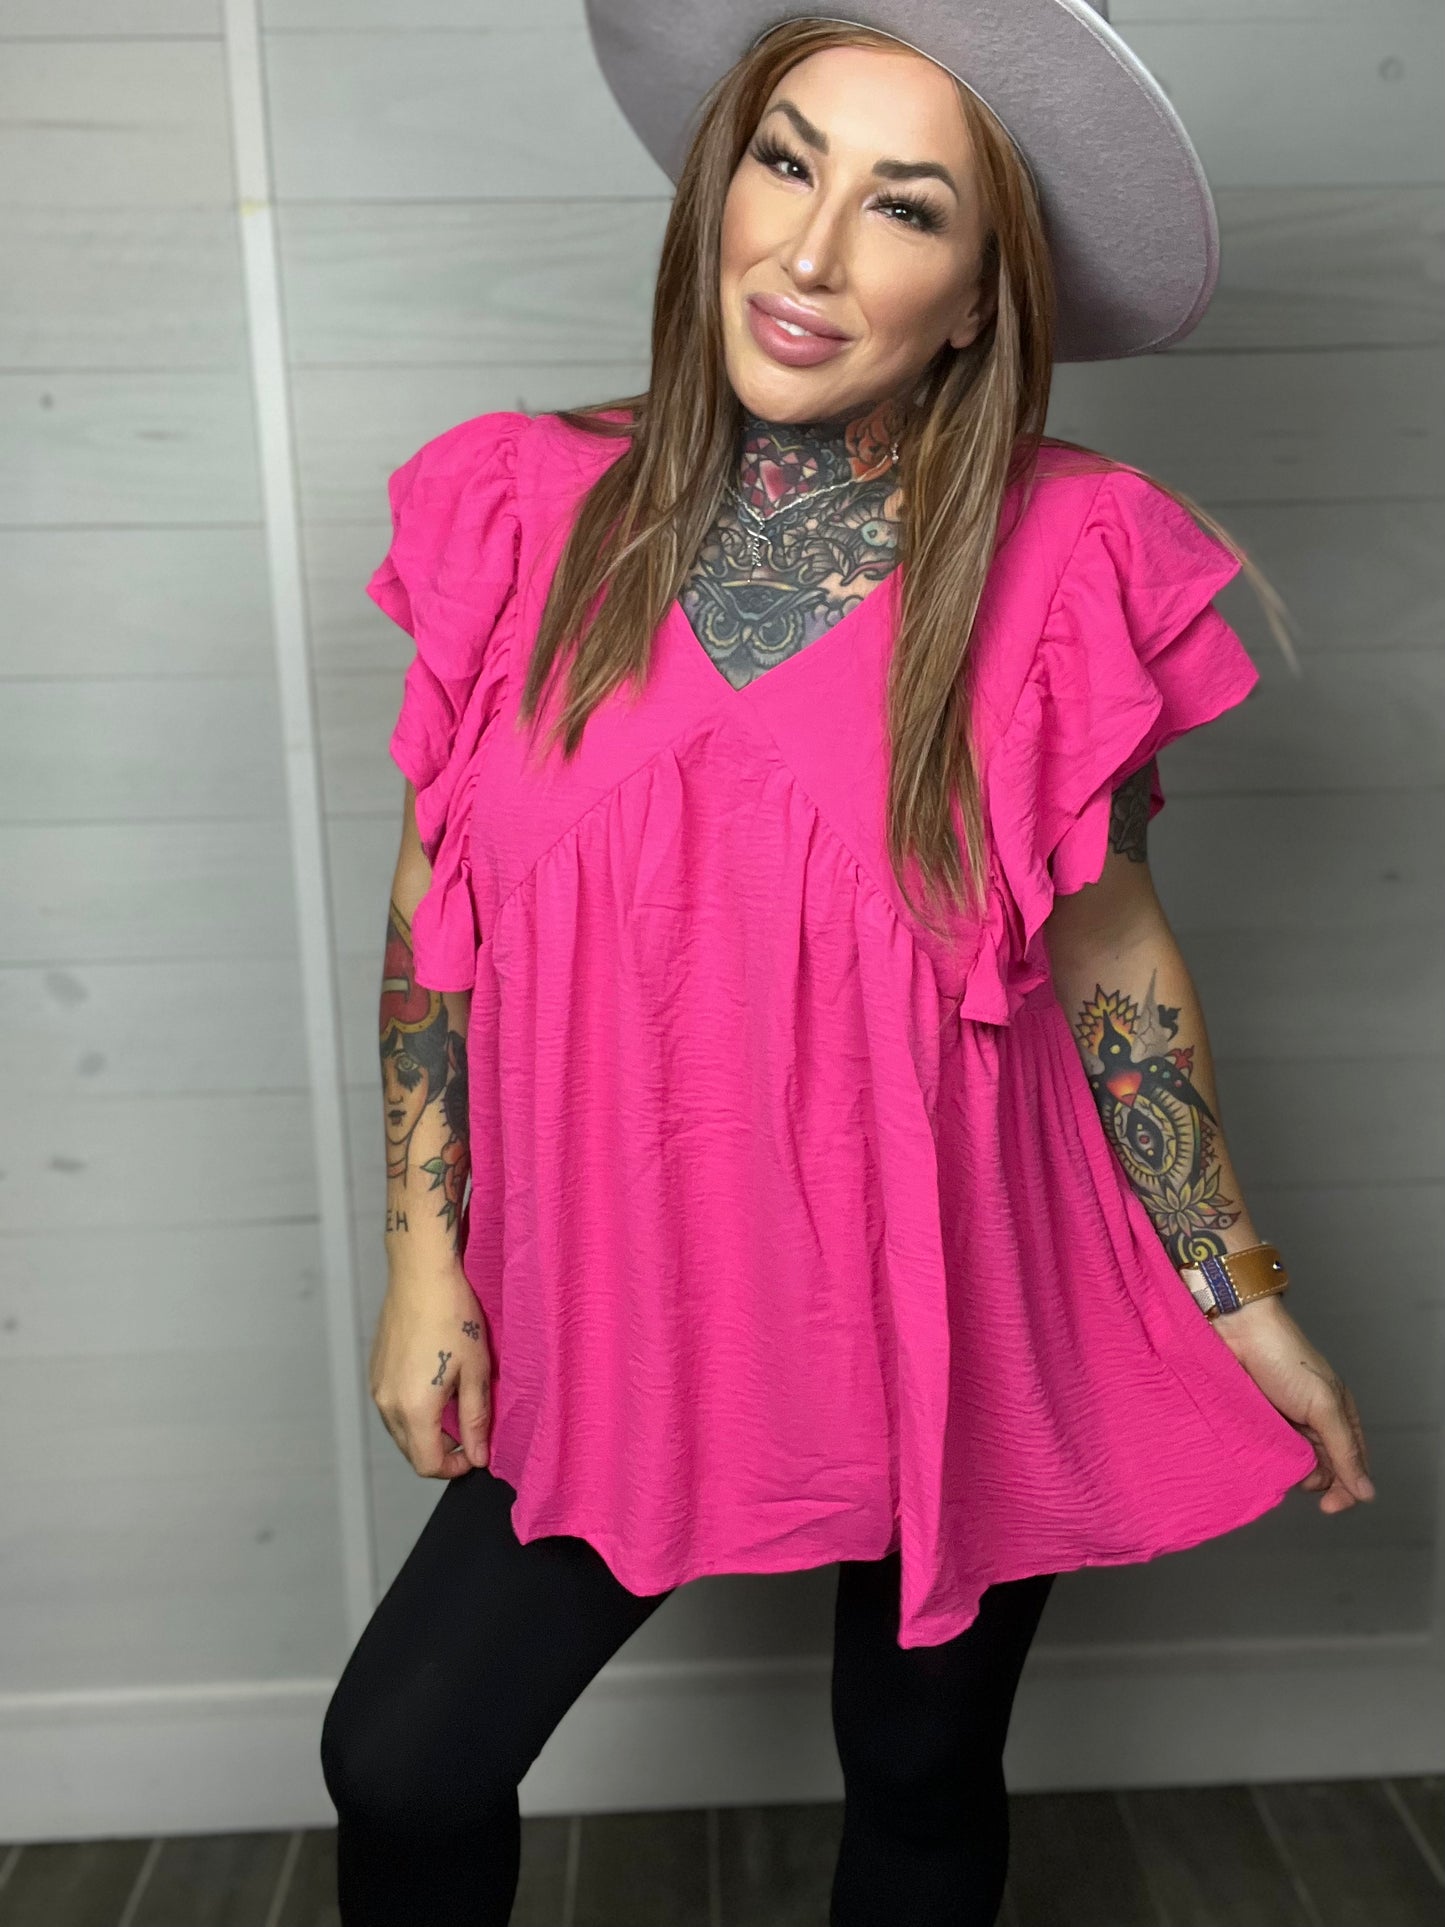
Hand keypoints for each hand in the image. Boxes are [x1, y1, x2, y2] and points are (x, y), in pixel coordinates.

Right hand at [369, 1262, 493, 1478]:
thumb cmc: (453, 1317)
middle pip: (411, 1451)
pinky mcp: (375, 1371)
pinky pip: (392, 1407)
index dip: (454, 1467)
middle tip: (469, 1429)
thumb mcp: (475, 1371)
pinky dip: (412, 1410)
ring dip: (426, 1431)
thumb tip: (478, 1456)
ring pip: (400, 1430)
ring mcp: (377, 1387)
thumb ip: (475, 1420)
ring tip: (454, 1403)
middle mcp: (388, 1404)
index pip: (428, 1464)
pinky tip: (434, 1385)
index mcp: (414, 1409)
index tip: (475, 1452)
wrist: (421, 1276)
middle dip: (440, 1450)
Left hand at [1211, 1296, 1374, 1512]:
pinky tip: (1258, 1458)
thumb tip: (1366, 1492)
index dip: (1345, 1488)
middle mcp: (1313, 1421)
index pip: (1351, 1463)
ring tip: (1277, 1456)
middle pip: (1322, 1468)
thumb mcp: (1323, 1405)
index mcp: (1339, 1415)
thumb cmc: (1284, 1357)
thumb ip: (1345, 1450)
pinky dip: (1265, 1459)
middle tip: (1299, 1472)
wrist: (1237, 1329)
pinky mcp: (1257, 1420)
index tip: (1329, 1505)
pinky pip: (1266, 1450)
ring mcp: (1284, 1421)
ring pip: (1293, 1463)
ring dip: (1288, 1470)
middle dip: (1314, 1478)